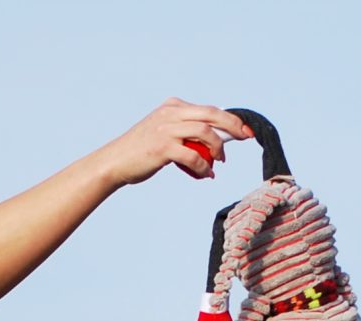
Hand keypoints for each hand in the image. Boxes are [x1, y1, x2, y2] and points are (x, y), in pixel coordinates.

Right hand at [92, 99, 252, 187]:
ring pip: (205, 132)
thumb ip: (185, 132)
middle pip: (212, 114)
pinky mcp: (162, 147)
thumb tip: (214, 143)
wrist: (115, 161)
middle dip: (233, 126)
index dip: (230, 119)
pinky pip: (193, 156)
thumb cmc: (141, 151)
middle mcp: (171, 112)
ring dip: (217, 148)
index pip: (209, 109)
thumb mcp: (164, 132)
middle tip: (245, 138)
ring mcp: (166, 129)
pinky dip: (202, 167)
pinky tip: (204, 175)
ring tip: (218, 162)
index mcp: (173, 106)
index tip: (245, 131)